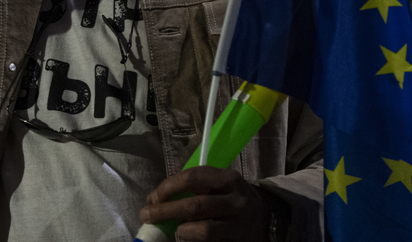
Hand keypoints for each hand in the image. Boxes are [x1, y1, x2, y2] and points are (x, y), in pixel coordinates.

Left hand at [139, 166, 271, 240]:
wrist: (265, 219)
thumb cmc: (232, 200)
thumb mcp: (220, 186)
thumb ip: (196, 189)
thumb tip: (157, 200)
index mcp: (228, 178)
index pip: (193, 177)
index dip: (169, 187)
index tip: (153, 197)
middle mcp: (236, 199)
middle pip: (195, 204)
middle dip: (165, 210)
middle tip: (146, 215)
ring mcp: (238, 223)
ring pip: (203, 229)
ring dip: (181, 230)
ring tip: (174, 229)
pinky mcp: (237, 240)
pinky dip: (192, 240)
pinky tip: (187, 236)